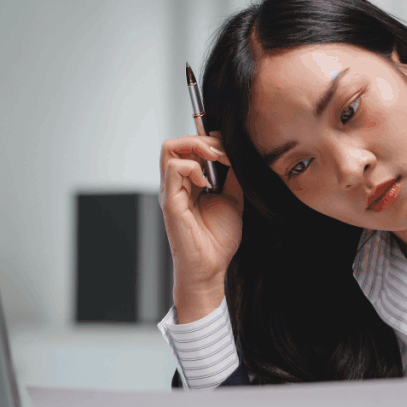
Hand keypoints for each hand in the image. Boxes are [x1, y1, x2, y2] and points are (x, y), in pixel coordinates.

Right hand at [158, 132, 242, 322]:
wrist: (211, 268)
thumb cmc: (218, 240)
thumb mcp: (232, 199)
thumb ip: (232, 177)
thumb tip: (237, 154)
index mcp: (189, 183)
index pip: (189, 146)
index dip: (210, 140)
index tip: (230, 151)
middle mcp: (176, 184)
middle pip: (177, 142)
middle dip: (203, 139)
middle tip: (224, 154)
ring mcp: (171, 192)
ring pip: (170, 148)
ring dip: (197, 147)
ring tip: (216, 160)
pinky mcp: (170, 202)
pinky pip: (174, 169)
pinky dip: (193, 167)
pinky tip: (207, 183)